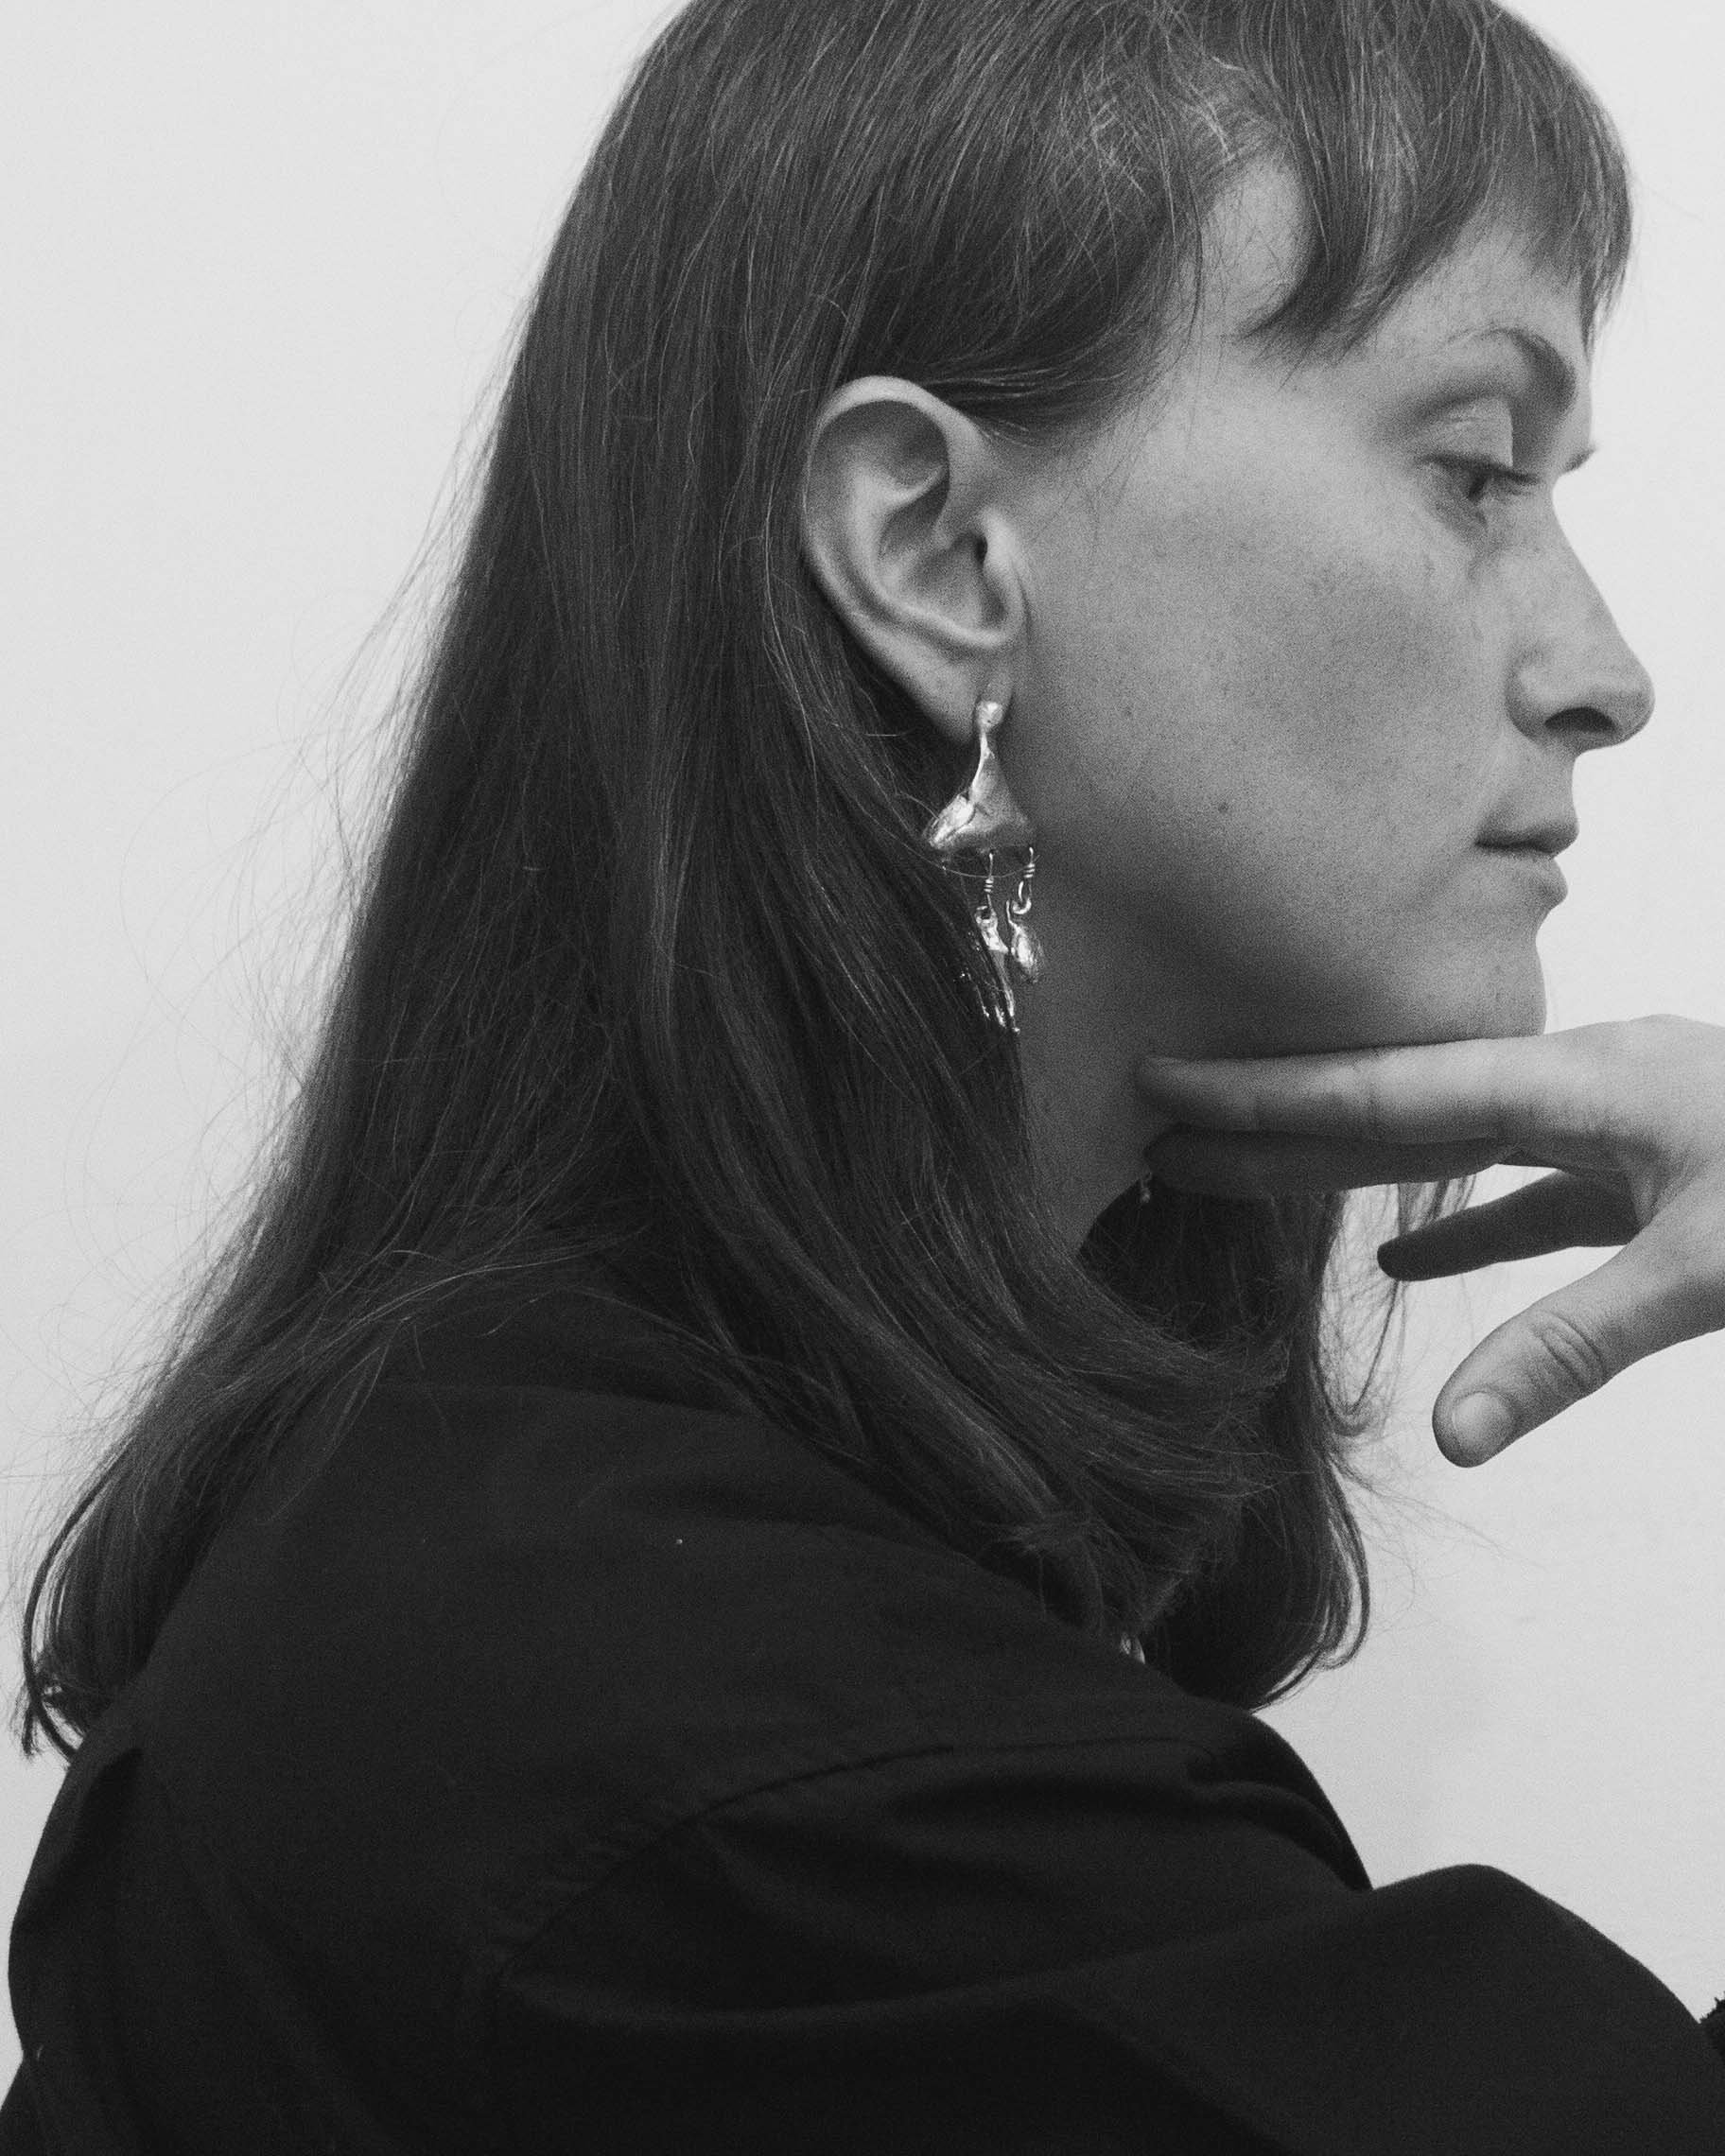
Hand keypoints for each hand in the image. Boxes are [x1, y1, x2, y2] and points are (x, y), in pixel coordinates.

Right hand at [1134, 1017, 1724, 1464]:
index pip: (1387, 1093)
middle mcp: (1584, 1082)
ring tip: (1244, 1175)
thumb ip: (1572, 1347)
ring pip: (1453, 1141)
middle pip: (1396, 1108)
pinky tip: (1404, 1259)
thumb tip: (1451, 1435)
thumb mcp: (1708, 1269)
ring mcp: (1620, 1122)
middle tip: (1159, 1126)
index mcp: (1582, 1079)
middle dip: (1274, 1121)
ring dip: (1351, 1167)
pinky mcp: (1654, 1170)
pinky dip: (1464, 1223)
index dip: (1266, 1095)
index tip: (1164, 1078)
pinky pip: (1532, 1191)